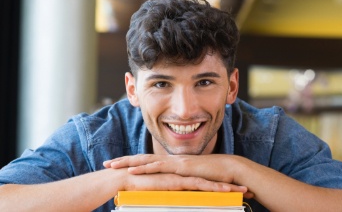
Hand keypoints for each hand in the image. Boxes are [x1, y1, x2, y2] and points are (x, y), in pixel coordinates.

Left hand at [105, 154, 253, 197]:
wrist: (229, 170)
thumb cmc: (213, 176)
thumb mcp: (192, 180)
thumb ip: (181, 181)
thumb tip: (173, 187)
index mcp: (171, 164)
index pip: (148, 162)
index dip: (132, 163)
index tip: (118, 165)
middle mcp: (170, 160)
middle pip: (142, 158)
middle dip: (123, 160)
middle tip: (107, 163)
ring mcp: (175, 162)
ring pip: (147, 160)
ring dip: (128, 162)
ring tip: (112, 165)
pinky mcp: (180, 167)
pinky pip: (159, 167)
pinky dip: (144, 168)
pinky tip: (132, 170)